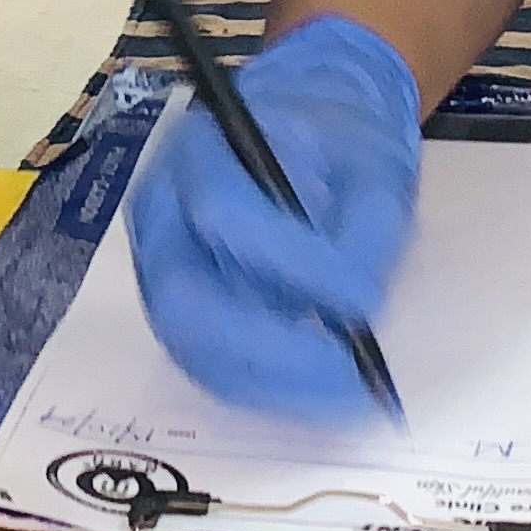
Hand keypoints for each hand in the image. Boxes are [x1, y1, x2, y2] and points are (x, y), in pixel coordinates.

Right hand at [128, 14, 422, 417]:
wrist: (304, 143)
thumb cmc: (334, 144)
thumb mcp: (371, 163)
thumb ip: (367, 227)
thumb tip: (357, 307)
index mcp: (196, 149)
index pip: (221, 207)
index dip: (291, 261)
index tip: (362, 299)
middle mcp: (160, 214)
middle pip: (183, 297)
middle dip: (267, 347)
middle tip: (344, 372)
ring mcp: (160, 270)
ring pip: (192, 345)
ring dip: (270, 379)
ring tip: (343, 387)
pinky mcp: (177, 312)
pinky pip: (209, 364)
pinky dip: (266, 386)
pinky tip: (321, 386)